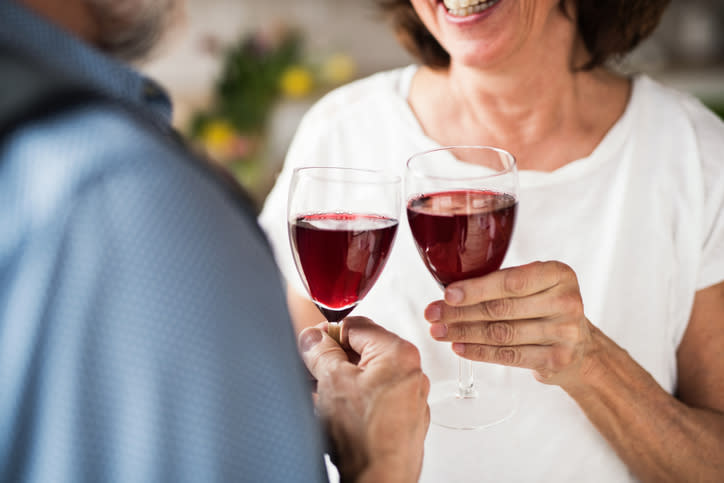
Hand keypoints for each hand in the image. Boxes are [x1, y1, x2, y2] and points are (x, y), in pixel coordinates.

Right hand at [299, 317, 429, 482]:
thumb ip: (320, 351)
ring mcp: (410, 398)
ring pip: (368, 377)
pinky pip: (376, 399)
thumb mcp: (331, 380)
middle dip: (334, 360)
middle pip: (363, 351)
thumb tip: (313, 338)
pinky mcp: (403, 420)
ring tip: (320, 396)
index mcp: (398, 353)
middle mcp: (411, 372)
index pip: (356, 325)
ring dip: (341, 382)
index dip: (328, 334)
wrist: (380, 479)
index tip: (312, 345)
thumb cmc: (365, 436)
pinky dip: (355, 400)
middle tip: (312, 371)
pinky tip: (337, 414)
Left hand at [425, 261, 597, 386]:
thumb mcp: (534, 285)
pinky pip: (508, 355)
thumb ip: (501, 282)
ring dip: (463, 333)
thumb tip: (450, 290)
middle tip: (432, 314)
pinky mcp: (556, 359)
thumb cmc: (545, 307)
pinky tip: (459, 347)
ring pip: (501, 333)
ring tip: (439, 332)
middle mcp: (566, 301)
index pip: (511, 281)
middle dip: (460, 312)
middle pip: (502, 308)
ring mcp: (564, 333)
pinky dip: (479, 352)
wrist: (580, 347)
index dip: (476, 289)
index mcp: (559, 274)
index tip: (448, 294)